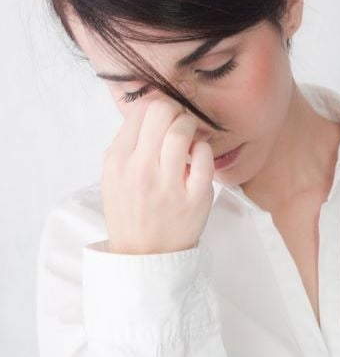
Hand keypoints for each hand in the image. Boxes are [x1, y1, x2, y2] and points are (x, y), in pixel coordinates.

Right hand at [101, 98, 214, 254]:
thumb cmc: (132, 210)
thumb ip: (129, 141)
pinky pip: (204, 156)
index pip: (141, 110)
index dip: (157, 106)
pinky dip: (203, 150)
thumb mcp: (114, 175)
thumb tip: (151, 105)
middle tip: (178, 124)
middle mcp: (140, 170)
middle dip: (175, 111)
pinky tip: (197, 158)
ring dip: (190, 127)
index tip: (163, 117)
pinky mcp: (196, 196)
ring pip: (183, 130)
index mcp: (117, 161)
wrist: (145, 254)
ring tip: (189, 139)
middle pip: (162, 112)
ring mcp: (168, 184)